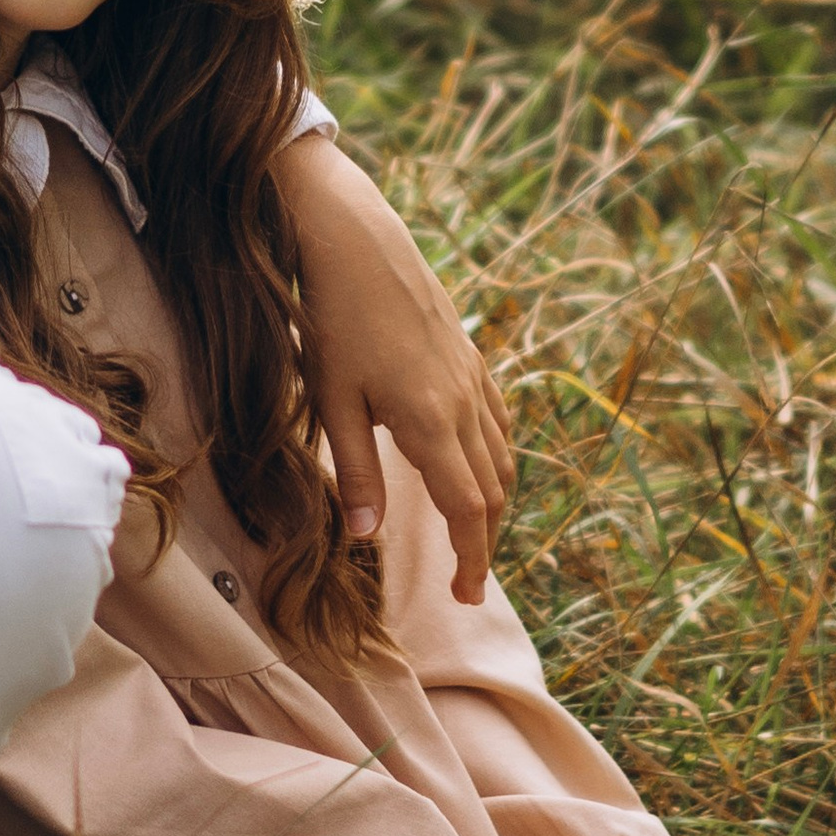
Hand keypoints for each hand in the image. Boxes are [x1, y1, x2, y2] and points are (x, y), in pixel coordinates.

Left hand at [272, 132, 513, 598]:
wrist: (357, 240)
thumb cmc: (334, 318)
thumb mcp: (333, 400)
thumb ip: (357, 472)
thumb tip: (368, 539)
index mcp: (429, 422)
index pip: (468, 510)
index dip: (472, 558)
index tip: (465, 595)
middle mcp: (462, 403)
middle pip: (493, 491)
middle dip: (485, 541)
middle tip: (468, 581)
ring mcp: (471, 376)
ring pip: (501, 456)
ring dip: (494, 502)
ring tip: (473, 533)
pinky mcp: (468, 354)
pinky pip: (498, 418)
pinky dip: (496, 455)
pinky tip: (478, 463)